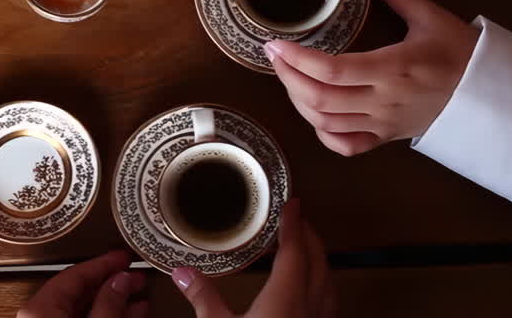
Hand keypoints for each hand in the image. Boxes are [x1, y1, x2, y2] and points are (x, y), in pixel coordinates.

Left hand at [18, 250, 147, 317]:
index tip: (124, 257)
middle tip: (136, 274)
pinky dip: (106, 314)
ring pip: (85, 306)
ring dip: (114, 300)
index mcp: (40, 309)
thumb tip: (121, 280)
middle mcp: (40, 316)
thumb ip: (108, 304)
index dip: (103, 263)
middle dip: (112, 282)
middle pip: (80, 289)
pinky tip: (130, 313)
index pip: (75, 274)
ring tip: (139, 294)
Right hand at [173, 201, 331, 316]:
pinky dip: (319, 282)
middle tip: (296, 219)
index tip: (293, 203)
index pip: (296, 249)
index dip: (294, 223)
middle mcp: (309, 309)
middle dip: (309, 235)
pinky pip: (327, 300)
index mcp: (286, 299)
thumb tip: (183, 274)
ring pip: (327, 280)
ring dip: (317, 258)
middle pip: (318, 260)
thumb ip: (203, 298)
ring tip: (301, 249)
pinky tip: (307, 289)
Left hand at [267, 0, 478, 155]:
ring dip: (299, 102)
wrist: (496, 98)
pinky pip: (346, 146)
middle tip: (275, 57)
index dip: (298, 60)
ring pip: (326, 124)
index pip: (333, 70)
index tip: (277, 44)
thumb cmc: (464, 55)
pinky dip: (322, 133)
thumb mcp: (432, 17)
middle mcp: (384, 101)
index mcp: (394, 68)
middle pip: (320, 99)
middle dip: (288, 78)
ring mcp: (384, 124)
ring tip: (288, 77)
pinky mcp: (387, 138)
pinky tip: (313, 113)